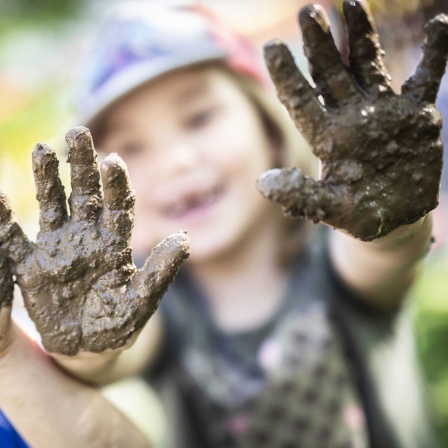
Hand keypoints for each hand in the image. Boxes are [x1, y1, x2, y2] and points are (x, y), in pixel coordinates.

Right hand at [0, 127, 188, 354]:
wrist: (90, 348)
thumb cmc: (119, 323)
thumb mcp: (142, 300)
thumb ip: (160, 271)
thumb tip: (184, 239)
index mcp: (116, 243)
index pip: (117, 206)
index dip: (115, 184)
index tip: (113, 161)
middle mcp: (87, 237)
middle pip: (85, 194)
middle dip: (82, 164)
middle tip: (79, 132)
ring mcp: (58, 248)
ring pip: (53, 205)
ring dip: (48, 178)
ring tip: (44, 149)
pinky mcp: (32, 266)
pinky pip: (15, 241)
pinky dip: (5, 222)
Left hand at [257, 0, 447, 240]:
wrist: (395, 215)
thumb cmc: (358, 214)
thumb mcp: (329, 209)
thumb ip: (301, 197)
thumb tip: (263, 183)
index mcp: (328, 138)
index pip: (303, 102)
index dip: (288, 76)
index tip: (272, 47)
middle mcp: (351, 118)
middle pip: (332, 74)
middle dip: (321, 44)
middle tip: (307, 11)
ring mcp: (384, 112)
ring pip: (368, 67)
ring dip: (361, 36)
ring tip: (350, 3)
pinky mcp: (415, 114)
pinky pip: (425, 77)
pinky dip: (435, 53)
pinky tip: (439, 23)